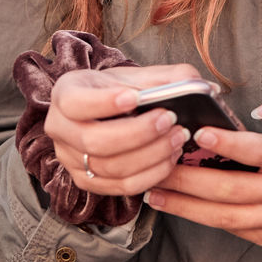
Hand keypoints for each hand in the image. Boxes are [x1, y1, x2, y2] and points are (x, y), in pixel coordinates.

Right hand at [45, 63, 202, 197]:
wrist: (108, 110)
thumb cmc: (124, 89)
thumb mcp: (139, 75)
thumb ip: (170, 76)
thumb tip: (202, 88)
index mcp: (66, 94)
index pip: (76, 103)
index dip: (104, 103)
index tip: (135, 97)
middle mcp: (59, 128)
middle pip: (94, 141)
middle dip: (138, 133)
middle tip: (171, 120)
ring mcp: (70, 159)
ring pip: (109, 167)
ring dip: (150, 155)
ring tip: (178, 138)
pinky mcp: (86, 181)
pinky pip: (119, 187)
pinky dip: (149, 174)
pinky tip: (170, 158)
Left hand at [144, 83, 261, 254]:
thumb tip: (259, 108)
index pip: (260, 151)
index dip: (229, 143)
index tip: (198, 132)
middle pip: (231, 189)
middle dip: (188, 178)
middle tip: (155, 165)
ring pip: (226, 217)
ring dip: (186, 205)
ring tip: (154, 191)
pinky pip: (236, 230)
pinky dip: (207, 219)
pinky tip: (182, 207)